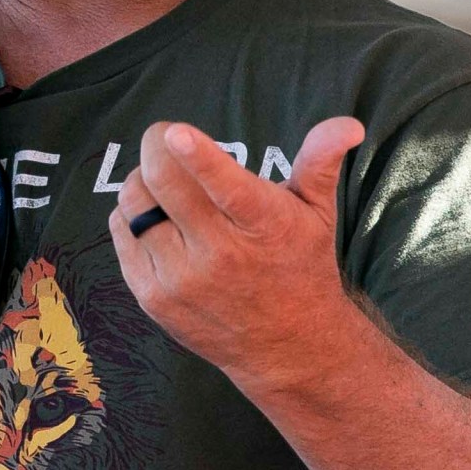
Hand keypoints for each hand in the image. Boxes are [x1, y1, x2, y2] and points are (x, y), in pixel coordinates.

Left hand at [107, 117, 367, 388]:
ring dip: (143, 179)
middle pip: (163, 185)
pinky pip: (121, 231)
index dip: (197, 157)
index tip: (175, 133)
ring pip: (134, 203)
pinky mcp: (153, 297)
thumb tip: (349, 124)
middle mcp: (220, 255)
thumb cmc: (301, 265)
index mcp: (263, 226)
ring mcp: (181, 279)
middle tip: (166, 139)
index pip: (226, 188)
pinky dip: (131, 213)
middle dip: (156, 148)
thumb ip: (322, 162)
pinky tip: (157, 218)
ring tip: (165, 184)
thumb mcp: (318, 213)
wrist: (287, 345)